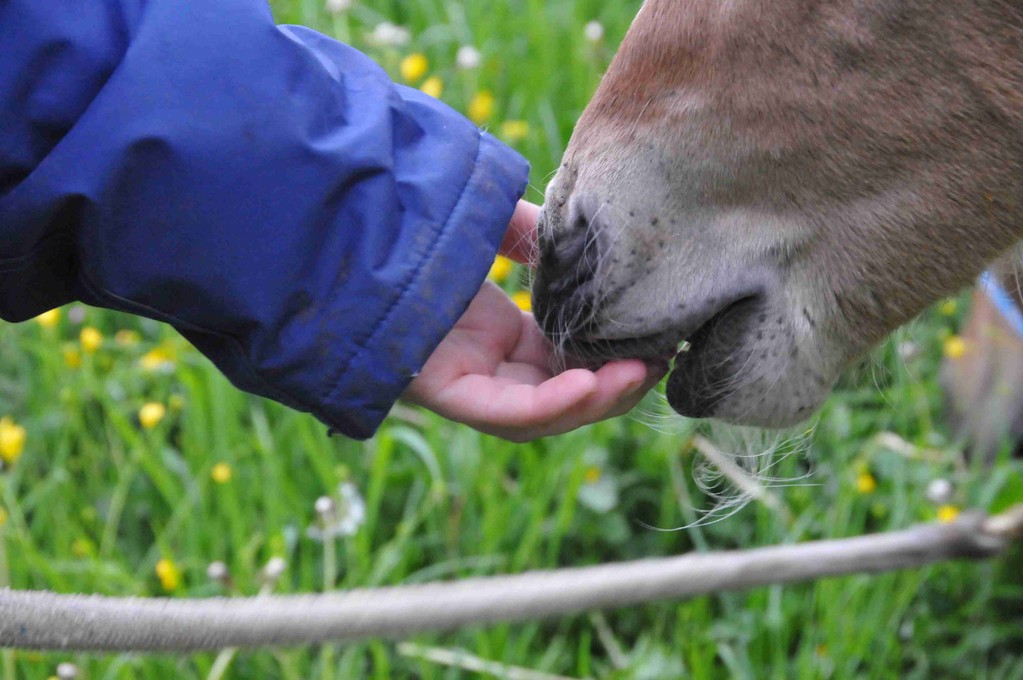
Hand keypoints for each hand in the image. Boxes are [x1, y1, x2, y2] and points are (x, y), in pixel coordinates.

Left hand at [401, 201, 665, 441]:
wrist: (346, 223)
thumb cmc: (414, 223)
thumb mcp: (490, 225)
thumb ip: (532, 236)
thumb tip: (578, 235)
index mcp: (495, 336)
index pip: (563, 361)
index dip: (610, 357)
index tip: (656, 338)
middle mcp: (481, 365)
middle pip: (557, 394)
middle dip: (613, 385)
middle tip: (661, 360)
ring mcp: (461, 381)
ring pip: (537, 413)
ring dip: (594, 400)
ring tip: (642, 375)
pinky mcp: (439, 390)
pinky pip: (501, 410)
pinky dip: (549, 404)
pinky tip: (591, 386)